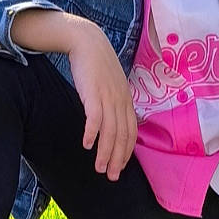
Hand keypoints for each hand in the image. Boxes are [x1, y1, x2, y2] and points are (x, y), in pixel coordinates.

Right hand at [68, 21, 138, 179]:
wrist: (87, 41)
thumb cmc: (96, 64)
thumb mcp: (110, 84)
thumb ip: (112, 101)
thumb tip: (109, 120)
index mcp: (126, 100)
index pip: (131, 131)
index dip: (127, 151)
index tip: (120, 166)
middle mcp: (120, 101)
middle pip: (122, 136)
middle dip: (118, 159)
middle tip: (111, 176)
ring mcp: (108, 97)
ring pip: (110, 131)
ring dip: (105, 152)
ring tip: (99, 168)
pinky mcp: (93, 93)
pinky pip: (95, 117)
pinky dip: (93, 132)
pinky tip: (87, 145)